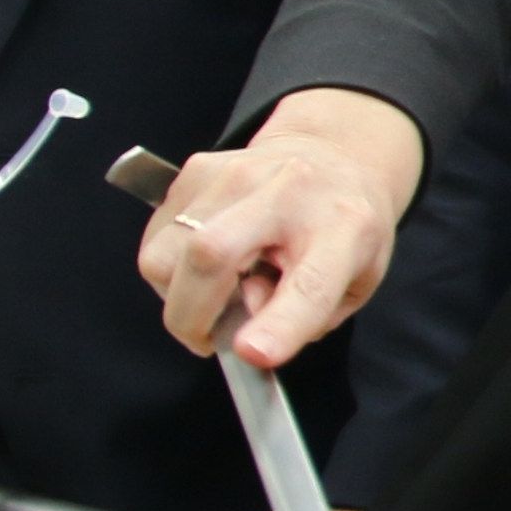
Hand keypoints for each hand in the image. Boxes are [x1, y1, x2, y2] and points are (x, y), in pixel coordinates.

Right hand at [139, 89, 427, 369]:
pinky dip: (172, 269)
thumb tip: (243, 332)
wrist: (332, 157)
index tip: (251, 353)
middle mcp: (289, 192)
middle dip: (191, 317)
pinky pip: (156, 241)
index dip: (276, 325)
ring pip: (165, 255)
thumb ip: (308, 317)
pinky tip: (206, 263)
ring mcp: (235, 174)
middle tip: (205, 340)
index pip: (309, 283)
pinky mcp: (195, 170)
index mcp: (344, 227)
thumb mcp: (354, 283)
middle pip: (210, 254)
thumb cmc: (342, 232)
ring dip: (179, 295)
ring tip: (215, 292)